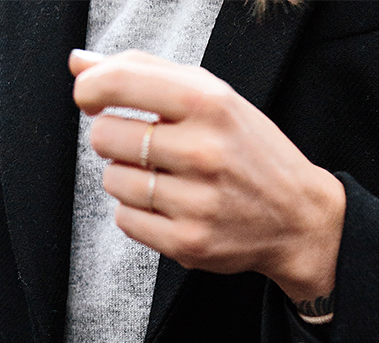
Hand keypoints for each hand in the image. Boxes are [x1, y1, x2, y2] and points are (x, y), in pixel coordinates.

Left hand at [69, 48, 345, 303]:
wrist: (299, 217)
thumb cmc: (250, 150)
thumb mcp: (213, 96)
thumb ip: (146, 73)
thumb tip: (79, 63)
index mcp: (208, 103)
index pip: (119, 83)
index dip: (89, 89)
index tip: (88, 97)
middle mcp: (203, 152)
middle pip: (106, 137)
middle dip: (111, 138)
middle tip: (138, 145)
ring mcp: (197, 202)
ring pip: (113, 181)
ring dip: (124, 178)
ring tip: (157, 177)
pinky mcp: (190, 243)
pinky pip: (127, 221)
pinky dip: (136, 212)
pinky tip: (164, 205)